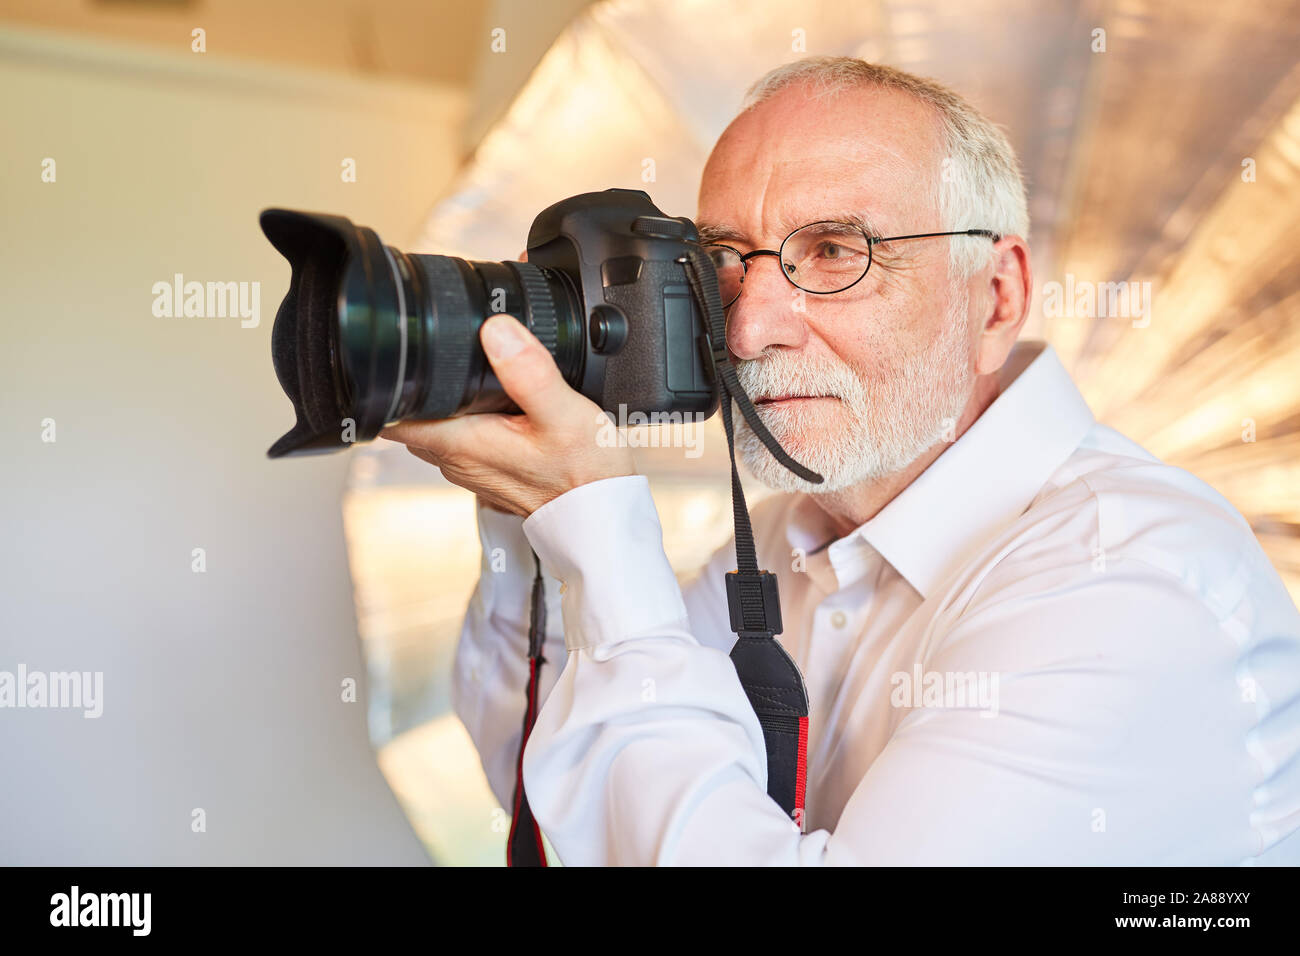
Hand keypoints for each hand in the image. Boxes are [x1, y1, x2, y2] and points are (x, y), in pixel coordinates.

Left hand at [379, 314, 635, 516]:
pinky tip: (499, 406)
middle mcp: (457, 460)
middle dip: (419, 388)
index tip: (405, 356)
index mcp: (461, 443)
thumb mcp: (564, 414)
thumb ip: (529, 372)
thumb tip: (496, 331)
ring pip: (437, 427)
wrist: (602, 518)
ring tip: (474, 379)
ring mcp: (472, 469)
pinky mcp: (490, 472)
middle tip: (446, 358)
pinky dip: (469, 420)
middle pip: (412, 416)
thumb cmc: (584, 476)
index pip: (392, 416)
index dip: (390, 384)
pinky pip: (462, 440)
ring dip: (444, 404)